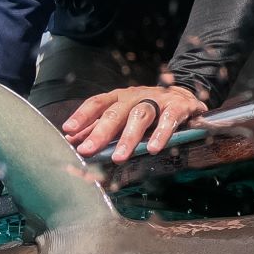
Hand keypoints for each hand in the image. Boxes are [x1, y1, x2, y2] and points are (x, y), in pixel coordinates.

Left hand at [61, 83, 209, 162]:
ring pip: (140, 116)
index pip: (98, 103)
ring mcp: (157, 100)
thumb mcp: (124, 116)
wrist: (185, 95)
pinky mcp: (178, 107)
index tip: (68, 130)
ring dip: (128, 137)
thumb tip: (72, 140)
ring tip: (119, 158)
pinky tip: (154, 149)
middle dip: (100, 132)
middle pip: (116, 112)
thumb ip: (100, 128)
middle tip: (88, 150)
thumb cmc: (149, 109)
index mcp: (120, 97)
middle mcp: (136, 96)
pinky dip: (161, 134)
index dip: (82, 115)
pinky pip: (168, 120)